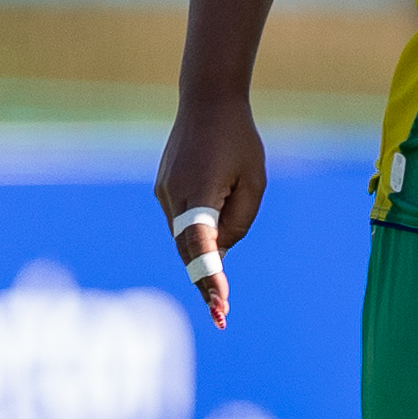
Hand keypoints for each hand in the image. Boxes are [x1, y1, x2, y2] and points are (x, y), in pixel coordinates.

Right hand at [152, 97, 268, 325]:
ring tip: (220, 291)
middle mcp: (174, 196)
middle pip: (188, 250)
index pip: (203, 246)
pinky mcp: (163, 188)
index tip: (220, 306)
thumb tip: (221, 250)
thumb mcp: (254, 182)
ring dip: (201, 260)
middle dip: (204, 283)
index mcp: (199, 193)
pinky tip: (211, 246)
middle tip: (221, 316)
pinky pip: (181, 223)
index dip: (211, 278)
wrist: (207, 102)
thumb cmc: (239, 140)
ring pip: (183, 238)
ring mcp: (164, 192)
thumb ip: (240, 220)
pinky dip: (194, 239)